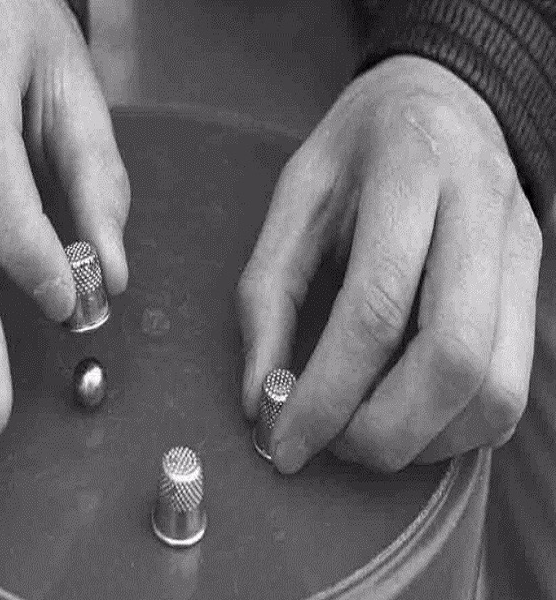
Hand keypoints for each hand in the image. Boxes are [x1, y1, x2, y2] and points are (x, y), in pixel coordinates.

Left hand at [238, 56, 541, 472]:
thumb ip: (266, 294)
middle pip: (452, 359)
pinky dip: (455, 430)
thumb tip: (260, 401)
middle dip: (382, 430)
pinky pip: (512, 390)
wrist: (443, 100)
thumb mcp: (294, 198)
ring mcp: (521, 253)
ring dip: (422, 440)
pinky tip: (405, 420)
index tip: (283, 442)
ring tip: (361, 438)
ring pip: (496, 388)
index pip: (376, 305)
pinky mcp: (533, 288)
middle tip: (327, 447)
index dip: (327, 392)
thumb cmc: (358, 150)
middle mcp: (481, 213)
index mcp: (410, 174)